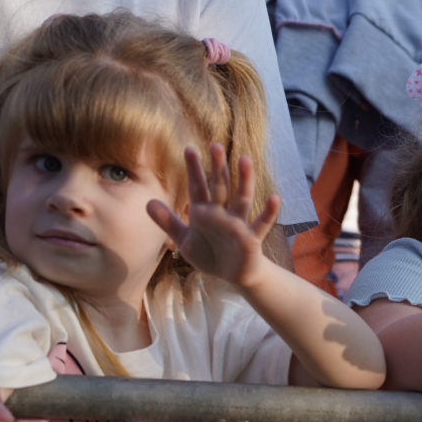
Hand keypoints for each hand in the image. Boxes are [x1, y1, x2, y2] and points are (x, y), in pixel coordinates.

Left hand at [148, 145, 279, 288]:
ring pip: (242, 198)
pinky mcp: (251, 238)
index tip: (189, 149)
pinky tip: (274, 197)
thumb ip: (168, 221)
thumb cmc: (210, 254)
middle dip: (217, 168)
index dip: (194, 170)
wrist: (232, 275)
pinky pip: (261, 223)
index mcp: (204, 212)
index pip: (197, 187)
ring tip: (245, 159)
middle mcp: (222, 213)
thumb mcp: (184, 239)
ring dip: (244, 180)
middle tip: (215, 145)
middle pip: (220, 187)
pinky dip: (268, 212)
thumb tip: (147, 203)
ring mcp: (238, 224)